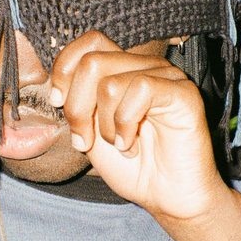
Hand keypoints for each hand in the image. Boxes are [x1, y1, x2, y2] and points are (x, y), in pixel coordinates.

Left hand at [49, 31, 240, 240]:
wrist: (166, 197)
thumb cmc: (131, 166)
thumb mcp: (89, 130)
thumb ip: (76, 101)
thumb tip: (57, 84)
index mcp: (123, 69)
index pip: (89, 43)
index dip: (64, 69)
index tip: (58, 102)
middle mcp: (145, 66)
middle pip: (92, 62)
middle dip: (77, 108)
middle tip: (86, 139)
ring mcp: (166, 76)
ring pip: (110, 83)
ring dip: (104, 125)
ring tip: (119, 144)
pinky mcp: (183, 92)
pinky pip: (141, 90)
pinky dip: (126, 124)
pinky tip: (131, 144)